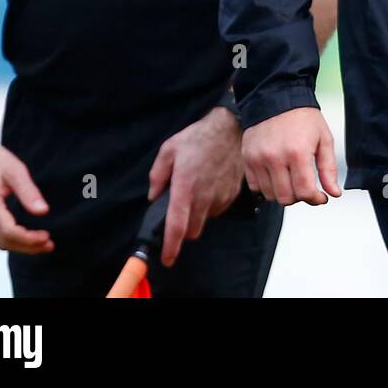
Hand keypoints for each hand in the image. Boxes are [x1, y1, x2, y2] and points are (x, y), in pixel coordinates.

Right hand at [0, 125, 54, 253]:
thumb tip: (43, 212)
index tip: (47, 238)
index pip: (8, 232)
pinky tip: (24, 236)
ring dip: (19, 246)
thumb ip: (29, 192)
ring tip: (41, 244)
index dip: (29, 239)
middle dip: (27, 247)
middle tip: (50, 245)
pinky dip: (8, 240)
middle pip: (2, 242)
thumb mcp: (15, 170)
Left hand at [148, 106, 243, 266]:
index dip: (171, 247)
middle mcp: (204, 197)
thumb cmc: (198, 138)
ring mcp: (220, 197)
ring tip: (196, 192)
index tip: (167, 259)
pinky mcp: (232, 194)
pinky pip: (218, 210)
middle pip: (192, 231)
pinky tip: (209, 186)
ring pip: (206, 220)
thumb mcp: (169, 150)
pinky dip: (211, 206)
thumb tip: (155, 196)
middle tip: (179, 212)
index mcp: (185, 188)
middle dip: (184, 229)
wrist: (231, 128)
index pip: (177, 226)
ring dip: (198, 216)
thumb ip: (157, 175)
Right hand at [242, 107, 342, 207]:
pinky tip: (277, 176)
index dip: (315, 199)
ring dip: (283, 193)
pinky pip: (255, 187)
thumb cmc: (303, 118)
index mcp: (297, 152)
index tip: (320, 197)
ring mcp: (258, 159)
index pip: (304, 191)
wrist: (277, 98)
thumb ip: (329, 169)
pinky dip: (267, 187)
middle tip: (305, 187)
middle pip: (286, 198)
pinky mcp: (247, 159)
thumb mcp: (324, 139)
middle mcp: (275, 157)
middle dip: (299, 197)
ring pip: (270, 195)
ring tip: (291, 179)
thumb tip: (334, 193)